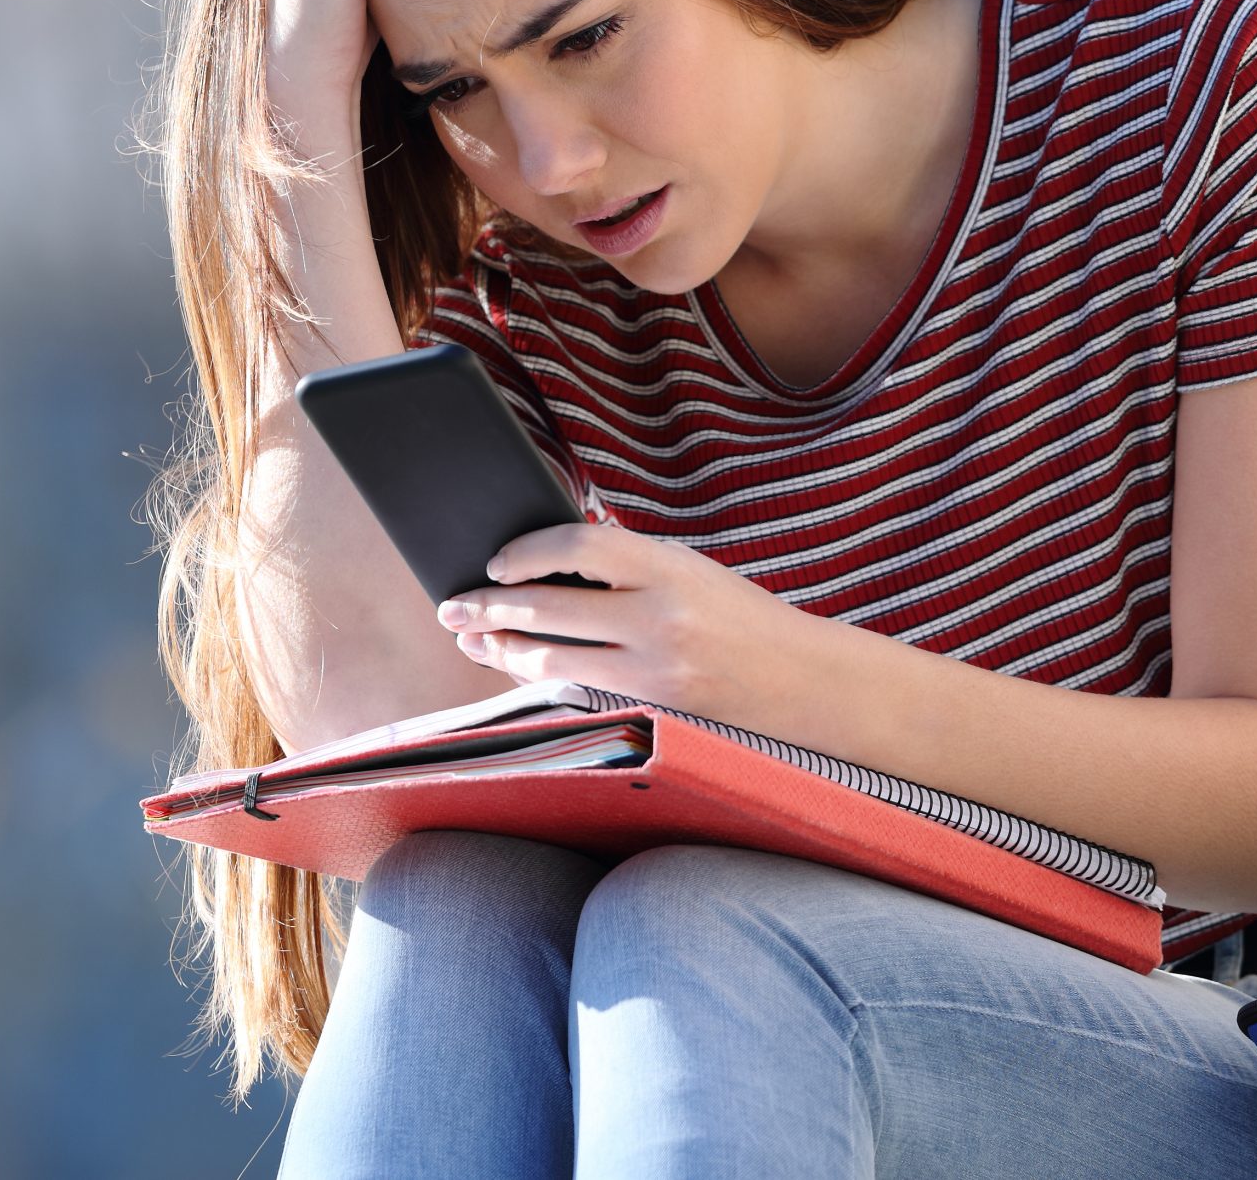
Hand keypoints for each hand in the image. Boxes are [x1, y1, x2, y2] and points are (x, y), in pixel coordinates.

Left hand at [433, 523, 813, 721]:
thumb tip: (550, 555)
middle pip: (549, 609)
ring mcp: (655, 671)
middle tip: (451, 606)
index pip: (580, 544)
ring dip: (501, 649)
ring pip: (552, 660)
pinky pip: (575, 692)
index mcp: (670, 568)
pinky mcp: (652, 711)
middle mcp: (661, 618)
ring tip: (472, 639)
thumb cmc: (738, 617)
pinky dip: (539, 677)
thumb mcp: (689, 570)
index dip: (528, 551)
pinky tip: (516, 666)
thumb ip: (627, 562)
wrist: (804, 683)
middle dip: (489, 607)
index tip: (497, 561)